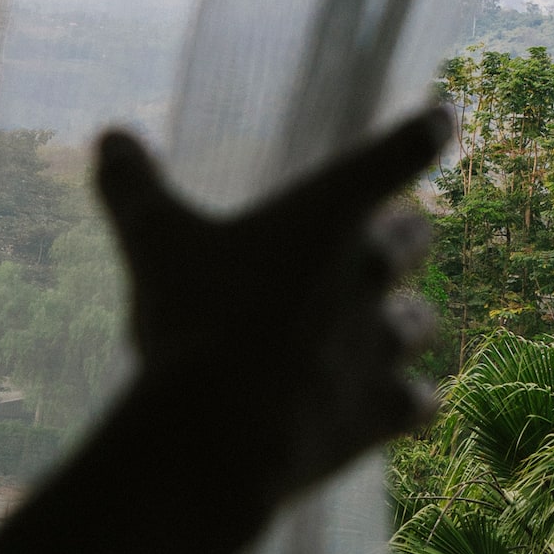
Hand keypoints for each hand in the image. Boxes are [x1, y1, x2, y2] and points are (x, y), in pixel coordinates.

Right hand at [94, 104, 451, 509]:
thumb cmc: (192, 319)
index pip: (399, 152)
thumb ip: (134, 187)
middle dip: (406, 237)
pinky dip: (410, 400)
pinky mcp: (384, 408)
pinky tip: (405, 405)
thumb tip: (109, 137)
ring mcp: (383, 342)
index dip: (425, 132)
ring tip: (396, 325)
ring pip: (421, 320)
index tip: (444, 119)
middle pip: (416, 237)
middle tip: (397, 240)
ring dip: (407, 320)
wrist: (218, 434)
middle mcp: (371, 269)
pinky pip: (419, 400)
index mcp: (329, 210)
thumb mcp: (153, 242)